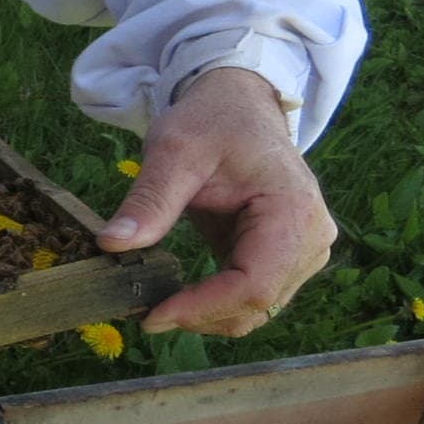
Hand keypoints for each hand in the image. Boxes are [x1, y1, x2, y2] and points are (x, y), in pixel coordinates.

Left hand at [98, 68, 334, 336]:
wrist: (239, 107)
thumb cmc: (212, 121)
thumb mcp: (174, 151)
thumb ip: (150, 200)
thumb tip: (112, 244)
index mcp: (293, 211)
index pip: (255, 284)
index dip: (203, 308)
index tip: (152, 316)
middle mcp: (311, 238)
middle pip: (258, 303)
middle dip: (200, 315)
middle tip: (143, 312)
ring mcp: (304, 251)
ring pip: (256, 308)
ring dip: (206, 314)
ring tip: (155, 302)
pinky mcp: (286, 257)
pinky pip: (251, 295)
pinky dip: (214, 302)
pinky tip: (176, 294)